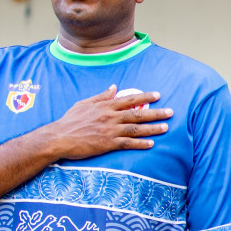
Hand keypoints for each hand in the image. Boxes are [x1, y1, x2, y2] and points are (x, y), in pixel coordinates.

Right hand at [44, 85, 172, 159]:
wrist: (59, 138)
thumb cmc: (70, 121)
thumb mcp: (84, 104)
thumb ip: (101, 96)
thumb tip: (114, 87)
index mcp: (105, 106)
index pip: (129, 99)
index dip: (145, 97)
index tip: (158, 95)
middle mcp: (110, 117)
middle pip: (137, 113)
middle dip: (156, 112)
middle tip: (171, 112)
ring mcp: (109, 130)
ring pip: (136, 128)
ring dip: (152, 128)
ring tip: (166, 127)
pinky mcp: (107, 144)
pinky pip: (128, 143)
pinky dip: (140, 144)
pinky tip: (151, 144)